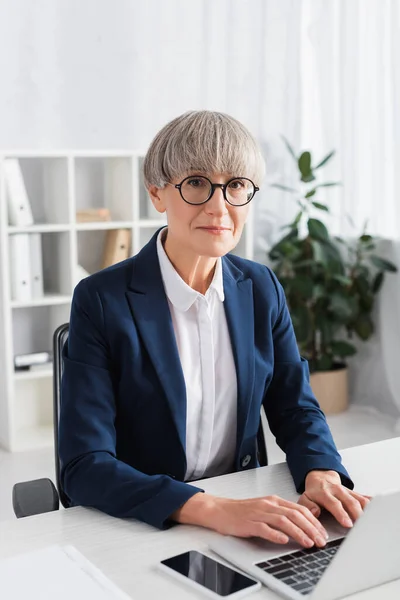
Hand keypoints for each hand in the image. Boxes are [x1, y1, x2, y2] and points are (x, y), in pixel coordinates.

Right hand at [172, 493, 329, 547]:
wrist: (220, 510)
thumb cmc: (242, 512)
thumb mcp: (265, 509)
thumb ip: (281, 514)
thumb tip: (302, 526)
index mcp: (274, 500)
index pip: (300, 509)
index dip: (314, 521)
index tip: (322, 533)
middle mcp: (269, 505)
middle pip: (295, 514)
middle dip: (311, 528)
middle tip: (320, 541)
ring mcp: (259, 513)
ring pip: (283, 521)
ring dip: (299, 532)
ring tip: (308, 543)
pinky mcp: (249, 523)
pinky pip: (264, 528)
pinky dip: (275, 534)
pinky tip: (284, 540)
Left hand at [298, 470, 370, 527]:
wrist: (320, 477)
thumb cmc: (314, 492)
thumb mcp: (305, 498)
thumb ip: (308, 506)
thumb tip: (315, 512)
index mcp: (325, 493)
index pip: (334, 503)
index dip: (341, 514)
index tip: (348, 524)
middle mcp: (337, 490)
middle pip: (350, 501)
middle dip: (357, 513)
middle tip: (362, 526)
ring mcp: (347, 491)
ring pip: (359, 499)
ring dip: (366, 510)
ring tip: (371, 521)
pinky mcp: (354, 493)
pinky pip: (364, 497)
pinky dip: (372, 503)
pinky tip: (378, 509)